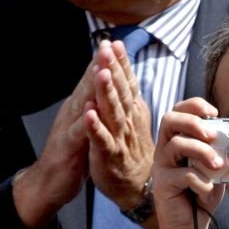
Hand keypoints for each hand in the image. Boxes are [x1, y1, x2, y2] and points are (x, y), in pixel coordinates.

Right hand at [12, 54, 103, 228]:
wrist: (49, 182)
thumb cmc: (71, 153)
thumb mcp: (86, 124)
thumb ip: (94, 106)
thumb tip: (105, 88)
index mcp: (80, 106)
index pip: (93, 80)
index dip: (105, 61)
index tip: (116, 42)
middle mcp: (73, 112)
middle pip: (88, 84)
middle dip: (99, 63)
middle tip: (108, 43)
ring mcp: (69, 128)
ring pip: (83, 104)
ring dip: (91, 86)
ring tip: (101, 67)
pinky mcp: (68, 147)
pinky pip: (78, 133)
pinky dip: (85, 121)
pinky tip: (90, 110)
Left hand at [84, 39, 154, 211]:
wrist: (138, 187)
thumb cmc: (133, 150)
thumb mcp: (135, 119)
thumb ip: (128, 96)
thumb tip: (125, 70)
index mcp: (133, 110)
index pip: (127, 82)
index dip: (121, 63)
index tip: (113, 42)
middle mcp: (128, 121)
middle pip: (121, 91)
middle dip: (114, 69)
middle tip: (107, 48)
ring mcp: (120, 138)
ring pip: (113, 112)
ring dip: (107, 93)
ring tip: (101, 73)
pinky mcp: (109, 156)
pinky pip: (102, 140)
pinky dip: (95, 127)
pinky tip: (89, 113)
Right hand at [152, 97, 226, 228]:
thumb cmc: (200, 198)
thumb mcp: (216, 172)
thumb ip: (221, 156)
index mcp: (176, 143)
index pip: (177, 113)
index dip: (194, 106)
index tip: (215, 112)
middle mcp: (164, 152)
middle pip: (169, 120)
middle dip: (193, 121)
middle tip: (213, 134)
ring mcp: (161, 168)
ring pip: (176, 145)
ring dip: (202, 152)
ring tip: (219, 165)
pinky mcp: (163, 186)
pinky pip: (183, 175)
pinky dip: (202, 181)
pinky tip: (208, 191)